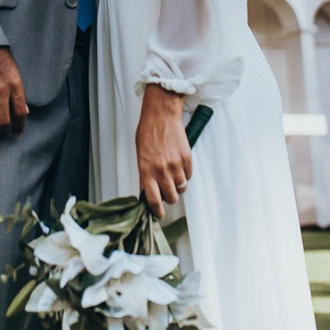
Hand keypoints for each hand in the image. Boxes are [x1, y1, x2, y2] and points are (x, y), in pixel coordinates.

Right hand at [0, 47, 27, 135]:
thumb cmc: (2, 61)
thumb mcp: (16, 75)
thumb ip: (20, 95)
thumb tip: (24, 113)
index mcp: (15, 85)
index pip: (20, 113)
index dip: (19, 127)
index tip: (16, 133)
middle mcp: (1, 89)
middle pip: (2, 121)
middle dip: (2, 131)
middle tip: (1, 131)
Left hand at [136, 84, 190, 218]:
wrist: (161, 115)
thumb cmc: (148, 133)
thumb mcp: (140, 155)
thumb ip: (145, 175)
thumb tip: (149, 192)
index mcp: (146, 170)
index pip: (153, 200)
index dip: (157, 211)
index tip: (159, 214)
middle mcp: (161, 170)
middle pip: (171, 197)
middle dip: (169, 197)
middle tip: (167, 190)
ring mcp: (176, 165)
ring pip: (182, 187)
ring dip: (178, 184)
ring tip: (173, 173)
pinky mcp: (187, 159)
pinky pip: (188, 175)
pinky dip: (185, 173)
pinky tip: (179, 163)